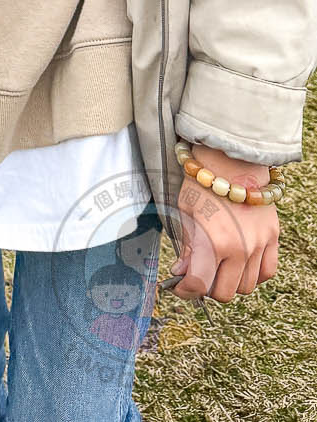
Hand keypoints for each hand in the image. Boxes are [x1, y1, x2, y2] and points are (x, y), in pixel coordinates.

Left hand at [167, 142, 279, 303]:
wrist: (231, 159)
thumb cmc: (202, 183)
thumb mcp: (184, 212)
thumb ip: (186, 247)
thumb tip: (181, 274)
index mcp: (212, 242)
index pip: (199, 285)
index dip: (185, 291)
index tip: (178, 286)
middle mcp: (239, 248)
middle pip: (225, 293)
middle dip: (208, 288)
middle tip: (199, 274)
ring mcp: (259, 245)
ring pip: (247, 287)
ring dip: (230, 282)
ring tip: (218, 265)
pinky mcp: (272, 238)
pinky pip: (267, 272)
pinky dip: (253, 274)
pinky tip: (240, 263)